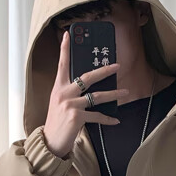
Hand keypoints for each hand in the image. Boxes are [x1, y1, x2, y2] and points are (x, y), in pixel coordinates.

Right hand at [42, 30, 130, 157]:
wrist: (50, 142)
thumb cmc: (57, 122)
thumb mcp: (60, 103)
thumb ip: (71, 93)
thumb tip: (90, 88)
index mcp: (59, 88)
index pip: (62, 64)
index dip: (64, 48)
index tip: (68, 34)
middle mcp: (64, 93)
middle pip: (87, 77)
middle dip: (104, 70)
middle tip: (117, 66)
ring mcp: (71, 105)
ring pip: (97, 96)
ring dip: (114, 94)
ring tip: (126, 92)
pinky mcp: (77, 117)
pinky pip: (97, 116)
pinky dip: (108, 119)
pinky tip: (116, 120)